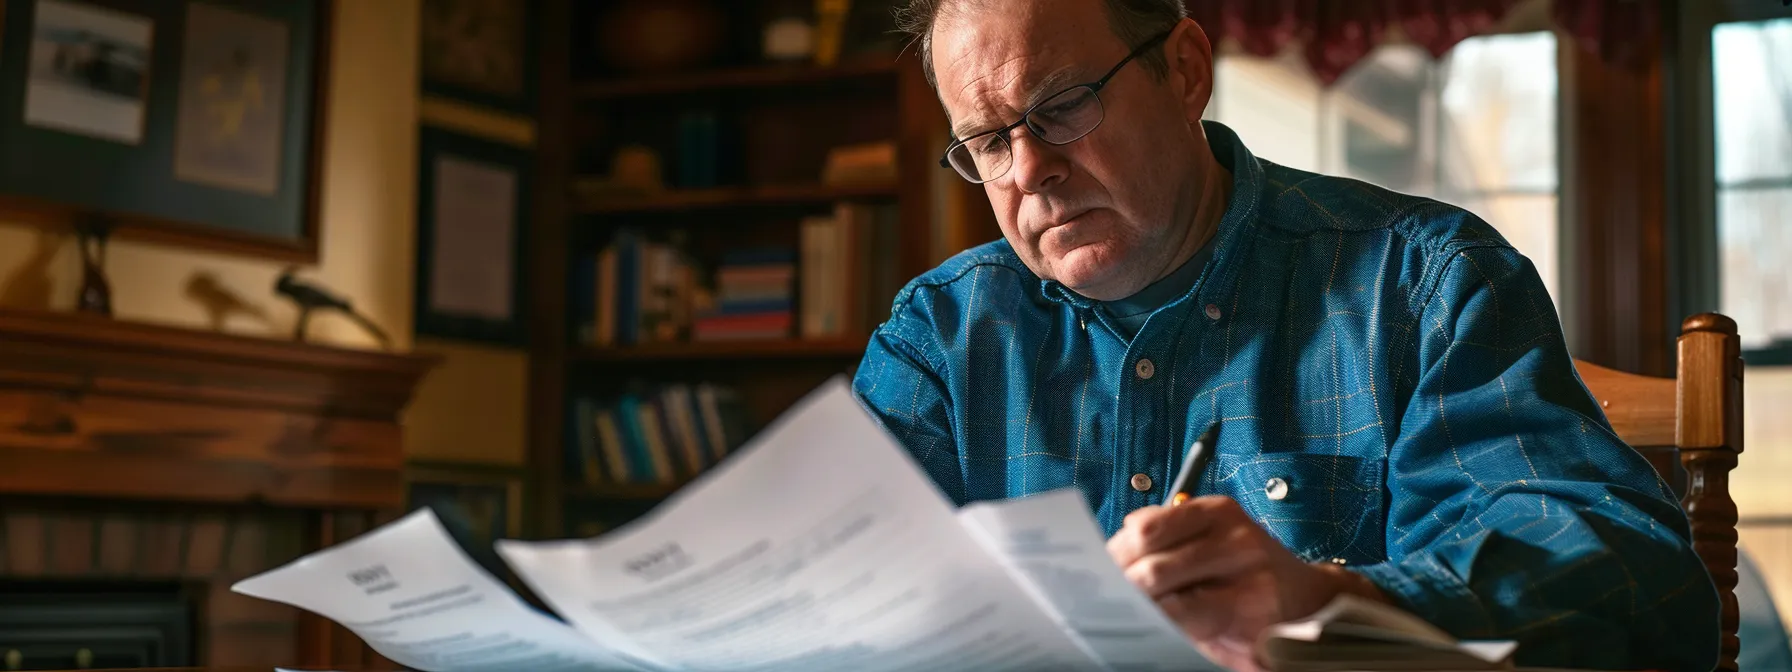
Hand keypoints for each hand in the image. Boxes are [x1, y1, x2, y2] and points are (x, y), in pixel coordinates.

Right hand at [1106, 495, 1387, 671]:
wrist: (1303, 599)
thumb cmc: (1260, 629)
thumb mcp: (1226, 646)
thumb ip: (1182, 627)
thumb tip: (1131, 611)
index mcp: (1247, 603)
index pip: (1173, 609)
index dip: (1140, 615)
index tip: (1119, 617)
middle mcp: (1241, 554)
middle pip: (1154, 569)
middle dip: (1122, 587)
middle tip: (1104, 598)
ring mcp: (1230, 523)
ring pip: (1146, 532)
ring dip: (1121, 557)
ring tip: (1113, 575)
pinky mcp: (1217, 505)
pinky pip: (1157, 514)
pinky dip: (1136, 535)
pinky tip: (1134, 554)